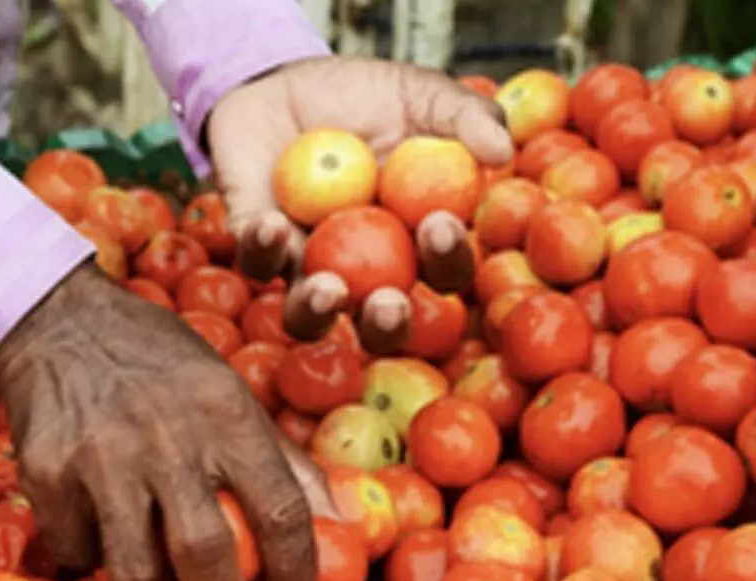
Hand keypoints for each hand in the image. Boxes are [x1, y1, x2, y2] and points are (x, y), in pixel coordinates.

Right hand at [0, 264, 337, 580]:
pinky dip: (96, 558)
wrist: (60, 321)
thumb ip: (281, 458)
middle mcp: (165, 435)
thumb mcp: (230, 390)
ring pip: (134, 571)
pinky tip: (105, 532)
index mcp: (225, 413)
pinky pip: (77, 552)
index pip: (280, 509)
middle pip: (204, 554)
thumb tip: (338, 522)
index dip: (297, 572)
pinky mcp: (46, 473)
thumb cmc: (161, 363)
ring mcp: (100, 456)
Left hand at [208, 56, 511, 353]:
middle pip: (379, 323)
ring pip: (308, 316)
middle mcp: (363, 268)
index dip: (446, 260)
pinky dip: (262, 248)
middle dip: (387, 324)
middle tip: (389, 302)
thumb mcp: (421, 95)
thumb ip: (464, 115)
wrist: (286, 81)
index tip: (439, 224)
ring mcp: (306, 263)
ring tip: (328, 289)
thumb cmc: (365, 96)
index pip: (442, 271)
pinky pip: (256, 262)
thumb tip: (499, 151)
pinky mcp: (255, 247)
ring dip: (317, 312)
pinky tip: (270, 223)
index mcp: (414, 241)